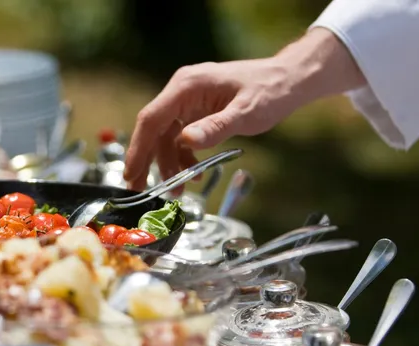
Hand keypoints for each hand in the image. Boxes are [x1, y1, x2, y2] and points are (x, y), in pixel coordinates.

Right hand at [123, 28, 365, 190]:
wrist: (288, 81)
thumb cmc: (270, 92)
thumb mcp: (245, 113)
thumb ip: (215, 128)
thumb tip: (186, 141)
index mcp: (187, 86)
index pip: (152, 119)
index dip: (138, 148)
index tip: (130, 174)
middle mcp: (182, 91)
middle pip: (153, 130)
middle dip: (147, 161)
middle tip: (139, 190)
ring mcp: (188, 101)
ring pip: (166, 137)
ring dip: (169, 165)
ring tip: (179, 191)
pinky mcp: (197, 111)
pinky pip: (180, 137)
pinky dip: (184, 158)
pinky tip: (194, 175)